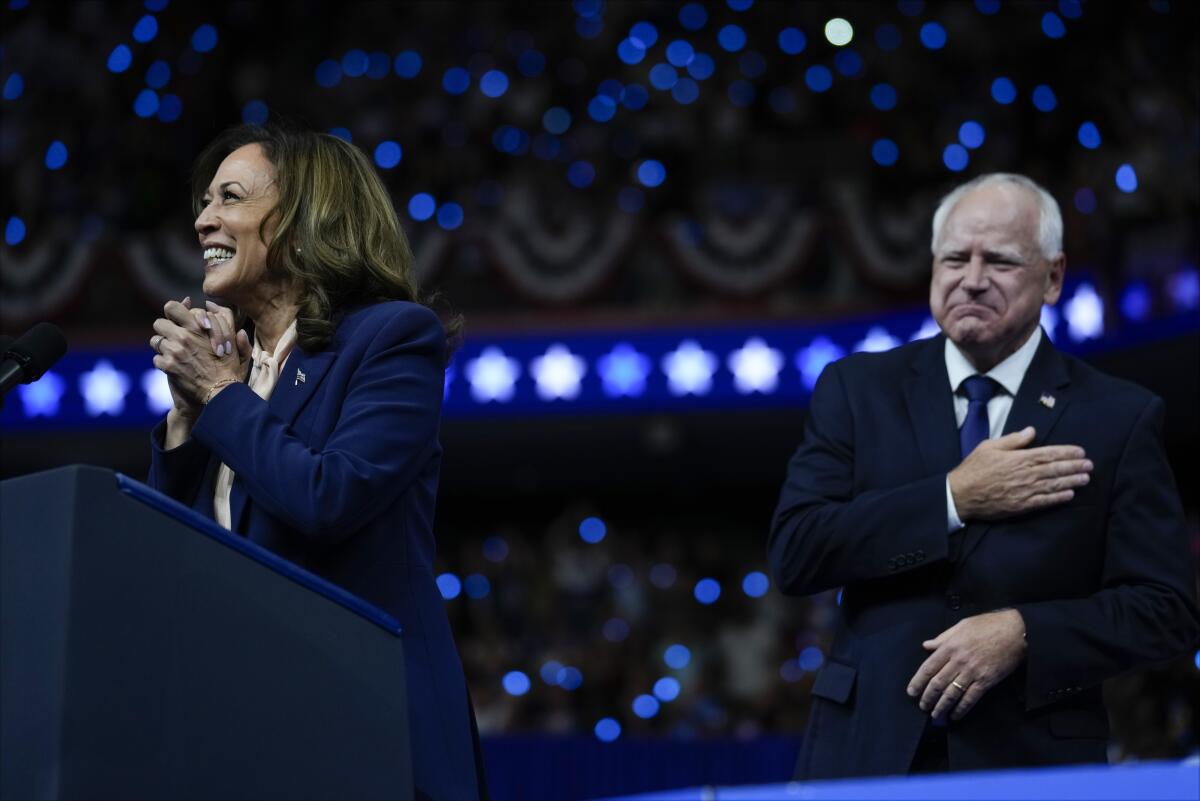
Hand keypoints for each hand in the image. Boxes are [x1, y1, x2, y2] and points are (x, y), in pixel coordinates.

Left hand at [151, 297, 249, 407]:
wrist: (221, 392)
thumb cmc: (228, 365)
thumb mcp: (231, 339)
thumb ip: (224, 318)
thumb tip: (209, 304)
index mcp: (197, 326)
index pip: (171, 307)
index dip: (172, 313)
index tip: (177, 320)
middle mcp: (184, 336)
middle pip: (159, 323)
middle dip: (164, 331)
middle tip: (173, 339)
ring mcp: (174, 351)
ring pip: (155, 341)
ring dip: (163, 348)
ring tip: (174, 355)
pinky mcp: (168, 366)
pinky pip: (156, 359)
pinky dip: (163, 364)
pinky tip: (174, 368)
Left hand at [906, 609, 1025, 721]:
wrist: (1015, 631)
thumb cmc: (988, 625)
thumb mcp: (962, 625)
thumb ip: (943, 637)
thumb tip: (927, 646)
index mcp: (950, 646)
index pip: (928, 667)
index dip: (918, 681)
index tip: (911, 691)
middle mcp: (958, 660)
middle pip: (938, 683)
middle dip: (928, 697)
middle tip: (922, 706)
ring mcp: (973, 672)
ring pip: (952, 693)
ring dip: (942, 706)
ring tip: (935, 714)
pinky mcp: (987, 681)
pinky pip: (971, 698)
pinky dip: (961, 709)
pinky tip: (955, 715)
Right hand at [948, 427, 1091, 520]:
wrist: (960, 494)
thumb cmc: (973, 468)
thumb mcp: (989, 447)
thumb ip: (1013, 440)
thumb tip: (1031, 431)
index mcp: (1019, 458)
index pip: (1049, 453)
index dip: (1067, 452)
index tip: (1081, 452)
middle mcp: (1025, 474)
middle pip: (1055, 469)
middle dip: (1074, 466)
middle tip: (1089, 465)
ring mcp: (1024, 491)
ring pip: (1054, 485)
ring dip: (1072, 481)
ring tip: (1085, 478)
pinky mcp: (1021, 505)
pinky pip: (1044, 501)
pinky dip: (1058, 498)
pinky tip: (1070, 495)